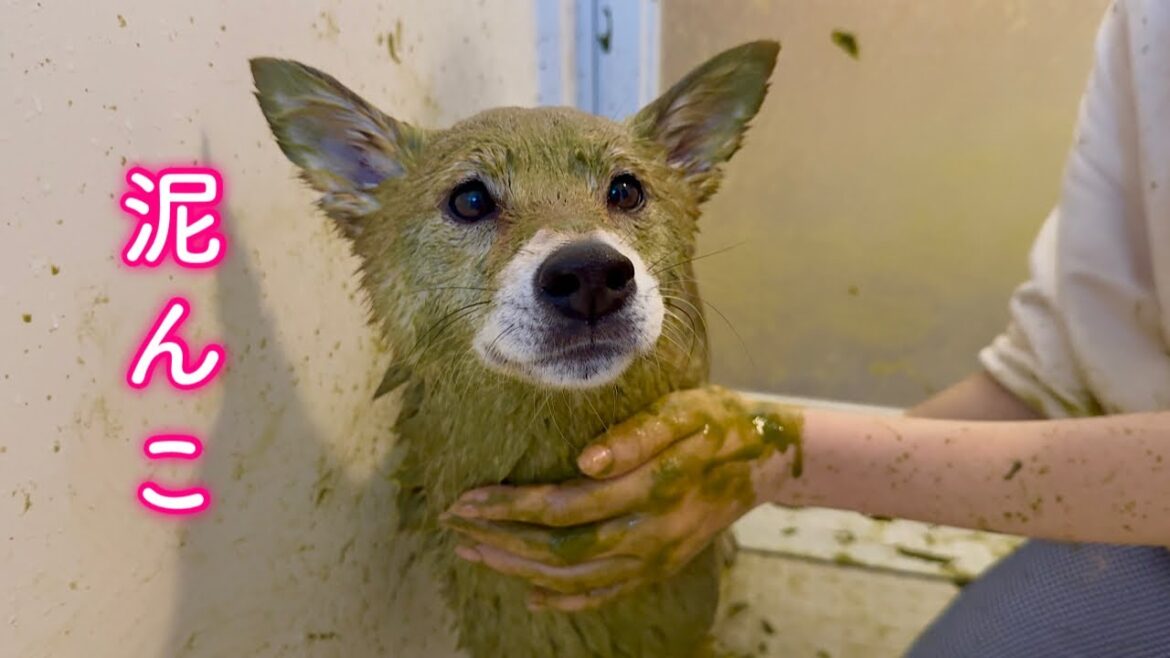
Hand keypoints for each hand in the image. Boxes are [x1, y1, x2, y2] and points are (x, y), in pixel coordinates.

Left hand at [441, 386, 803, 611]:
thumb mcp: (683, 411)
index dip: (510, 507)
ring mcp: (655, 559)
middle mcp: (649, 535)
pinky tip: (532, 595)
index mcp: (650, 490)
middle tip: (455, 528)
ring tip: (476, 554)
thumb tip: (584, 461)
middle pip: (560, 552)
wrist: (765, 460)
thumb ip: (637, 435)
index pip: (563, 507)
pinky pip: (605, 596)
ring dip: (520, 570)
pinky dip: (565, 600)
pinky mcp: (659, 568)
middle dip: (501, 542)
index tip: (466, 499)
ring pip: (575, 579)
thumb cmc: (718, 422)